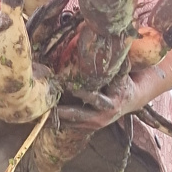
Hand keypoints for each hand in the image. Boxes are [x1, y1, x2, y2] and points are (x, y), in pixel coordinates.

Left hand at [55, 47, 171, 136]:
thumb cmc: (124, 83)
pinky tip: (46, 115)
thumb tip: (115, 44)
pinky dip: (58, 120)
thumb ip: (118, 65)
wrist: (128, 101)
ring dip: (58, 117)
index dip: (83, 94)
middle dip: (65, 111)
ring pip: (72, 122)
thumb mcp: (123, 74)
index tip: (69, 86)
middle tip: (50, 106)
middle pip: (80, 115)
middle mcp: (102, 117)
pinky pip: (70, 125)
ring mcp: (93, 124)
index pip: (95, 99)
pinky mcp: (86, 126)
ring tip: (43, 111)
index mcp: (111, 104)